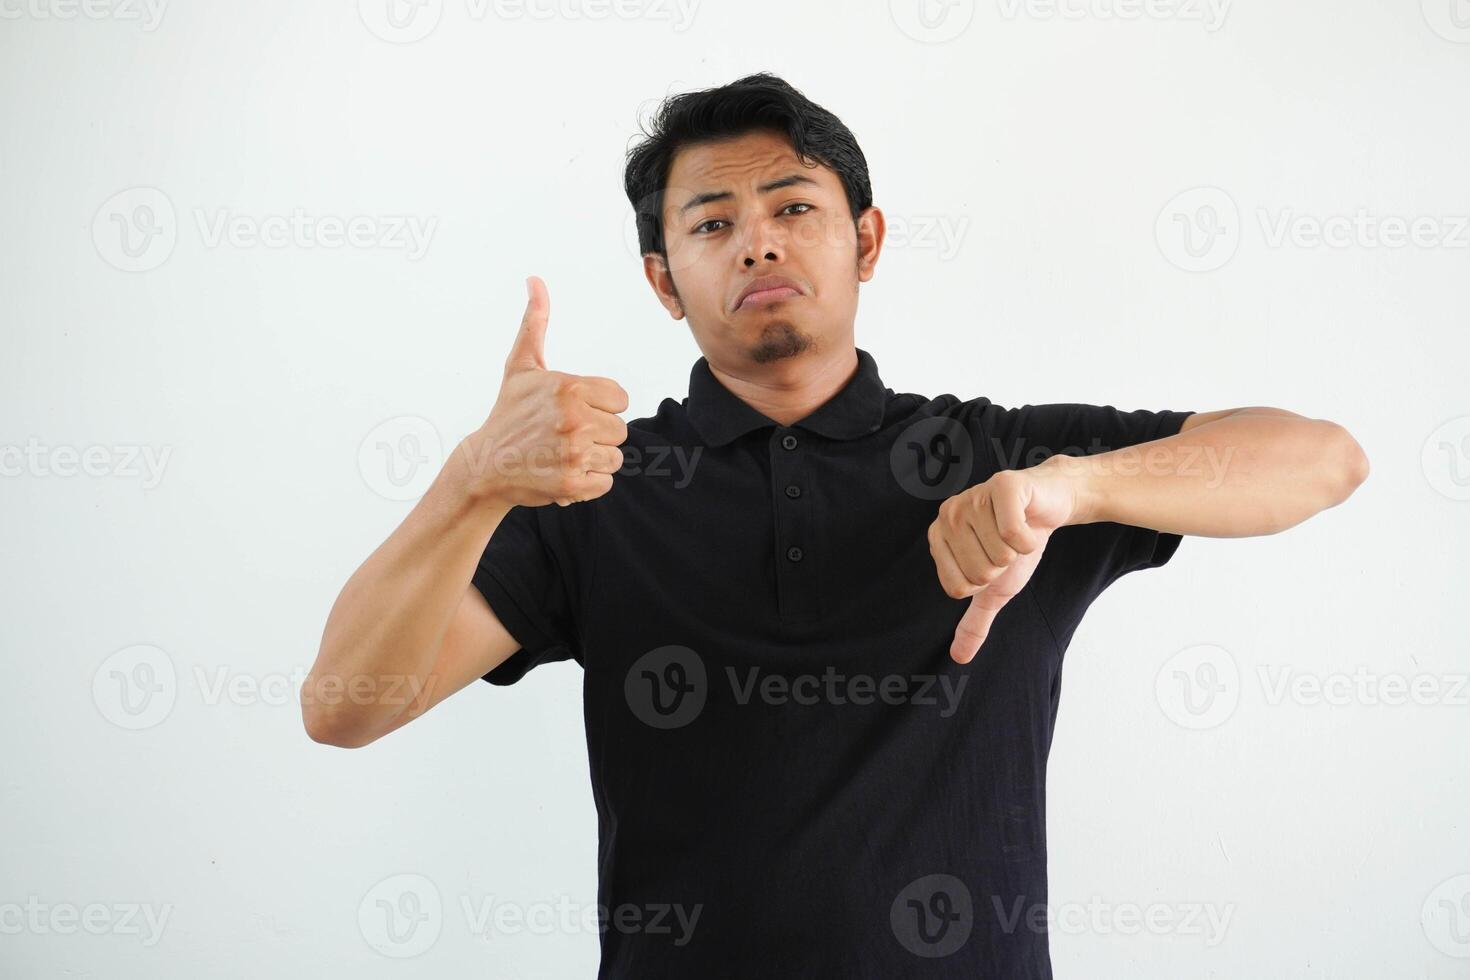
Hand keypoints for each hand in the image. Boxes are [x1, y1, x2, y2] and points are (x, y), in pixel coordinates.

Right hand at [455, 276, 628, 508]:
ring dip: (593, 459)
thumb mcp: (521, 365)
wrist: (484, 465)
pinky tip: (562, 472)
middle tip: (564, 436)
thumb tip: (535, 280)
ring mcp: (574, 454)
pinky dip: (588, 482)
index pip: (620, 399)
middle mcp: (575, 420)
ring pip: (615, 458)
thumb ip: (535, 322)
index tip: (575, 411)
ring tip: (563, 454)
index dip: (600, 407)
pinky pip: (605, 482)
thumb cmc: (508, 413)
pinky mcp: (573, 484)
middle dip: (596, 435)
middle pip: (619, 430)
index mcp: (570, 388)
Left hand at [927, 462, 1080, 663]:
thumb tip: (959, 658)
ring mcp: (973, 497)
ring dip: (1019, 550)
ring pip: (999, 556)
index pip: (958, 587)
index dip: (984, 582)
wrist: (1050, 508)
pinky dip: (1031, 538)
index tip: (992, 560)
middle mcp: (949, 514)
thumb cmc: (1016, 544)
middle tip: (1007, 544)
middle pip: (978, 573)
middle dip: (1004, 566)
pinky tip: (1029, 524)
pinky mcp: (1002, 485)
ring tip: (1017, 531)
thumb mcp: (995, 589)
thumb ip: (975, 622)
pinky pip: (1014, 534)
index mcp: (938, 537)